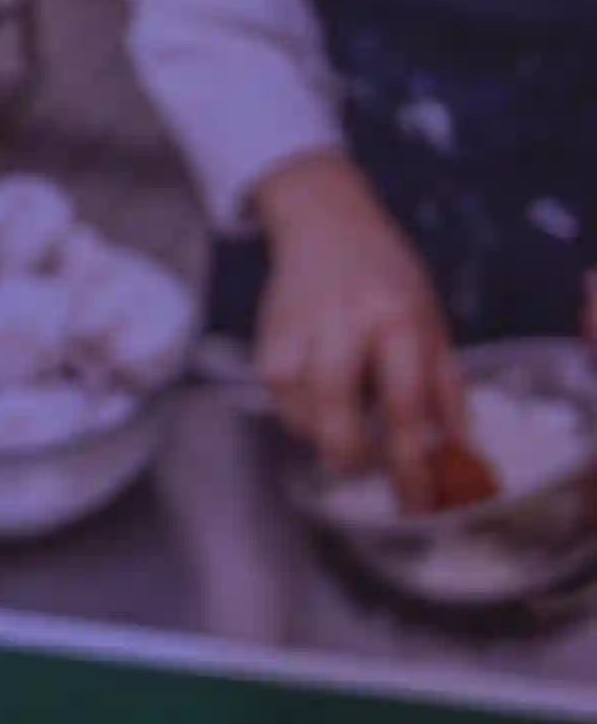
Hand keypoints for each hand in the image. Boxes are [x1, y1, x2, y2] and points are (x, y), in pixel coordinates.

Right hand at [252, 151, 473, 505]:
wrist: (326, 223)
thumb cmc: (390, 279)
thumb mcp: (435, 325)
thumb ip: (445, 389)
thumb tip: (458, 452)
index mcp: (399, 321)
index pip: (406, 404)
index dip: (412, 462)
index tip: (418, 500)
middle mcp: (344, 322)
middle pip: (334, 404)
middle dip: (348, 452)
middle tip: (362, 470)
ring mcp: (298, 325)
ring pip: (295, 402)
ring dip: (318, 433)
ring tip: (339, 435)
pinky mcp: (265, 330)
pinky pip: (274, 390)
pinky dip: (294, 410)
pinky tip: (312, 408)